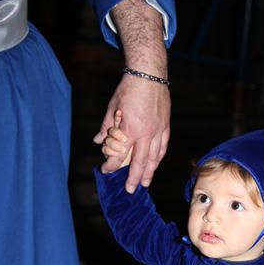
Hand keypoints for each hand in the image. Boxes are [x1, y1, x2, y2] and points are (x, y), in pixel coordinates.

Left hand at [94, 74, 169, 193]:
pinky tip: (155, 164)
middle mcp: (146, 133)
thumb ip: (106, 126)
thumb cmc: (128, 89)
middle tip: (130, 189)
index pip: (119, 154)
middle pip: (139, 162)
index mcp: (130, 129)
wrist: (149, 74)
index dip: (111, 164)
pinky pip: (162, 147)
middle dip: (134, 178)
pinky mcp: (165, 126)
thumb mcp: (112, 107)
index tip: (105, 169)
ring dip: (149, 172)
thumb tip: (98, 140)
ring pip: (154, 158)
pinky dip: (158, 158)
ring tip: (145, 183)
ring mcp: (158, 131)